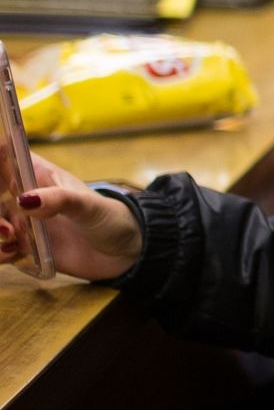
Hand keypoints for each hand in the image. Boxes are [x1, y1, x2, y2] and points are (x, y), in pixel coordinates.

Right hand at [0, 158, 141, 281]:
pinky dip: (0, 252)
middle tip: (5, 224)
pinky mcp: (27, 248)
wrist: (125, 253)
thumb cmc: (110, 217)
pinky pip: (2, 250)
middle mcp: (26, 197)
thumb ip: (59, 200)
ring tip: (10, 238)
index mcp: (38, 174)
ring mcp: (25, 223)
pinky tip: (11, 254)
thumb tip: (24, 200)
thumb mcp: (88, 205)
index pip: (7, 155)